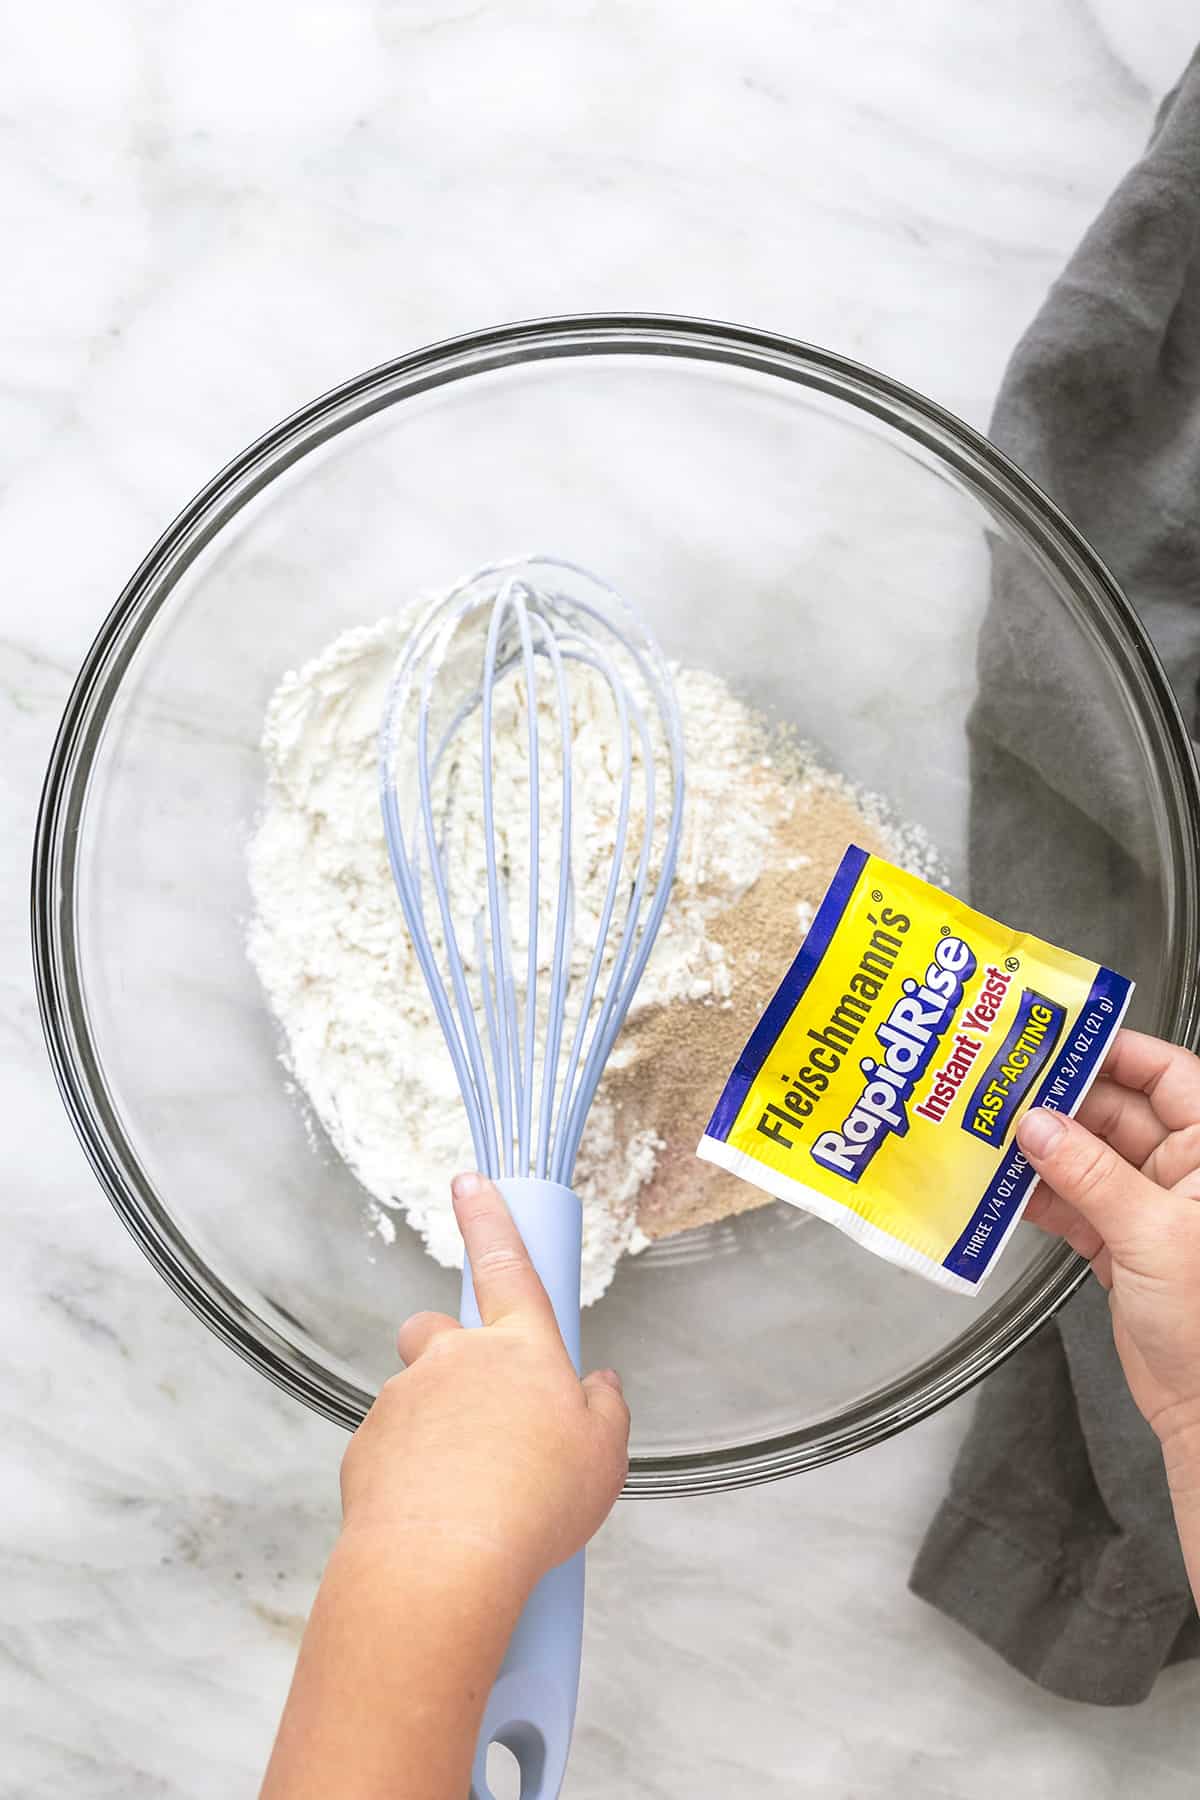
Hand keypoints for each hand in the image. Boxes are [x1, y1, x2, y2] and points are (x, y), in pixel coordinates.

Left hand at [340, 1172, 628, 1591]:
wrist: (441, 1563)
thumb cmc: (532, 1505)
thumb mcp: (604, 1457)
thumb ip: (605, 1411)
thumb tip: (599, 1388)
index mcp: (519, 1348)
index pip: (506, 1262)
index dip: (489, 1216)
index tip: (469, 1179)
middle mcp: (454, 1358)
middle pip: (439, 1329)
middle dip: (450, 1353)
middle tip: (479, 1411)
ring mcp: (403, 1398)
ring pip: (413, 1394)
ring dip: (433, 1426)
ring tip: (468, 1492)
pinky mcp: (365, 1444)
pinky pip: (389, 1446)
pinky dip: (408, 1471)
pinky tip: (435, 1515)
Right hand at [1017, 1029, 1199, 1494]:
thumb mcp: (1154, 1234)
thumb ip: (1091, 1174)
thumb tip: (1039, 1125)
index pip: (1166, 1074)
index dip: (1114, 1050)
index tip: (1057, 1037)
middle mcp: (1186, 1174)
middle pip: (1117, 1112)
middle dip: (1062, 1100)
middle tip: (1005, 1084)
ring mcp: (1151, 1209)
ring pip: (1088, 1157)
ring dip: (1042, 1149)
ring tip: (991, 1130)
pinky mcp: (1121, 1245)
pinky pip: (1073, 1203)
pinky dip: (1039, 1196)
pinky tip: (1003, 1186)